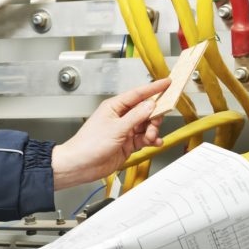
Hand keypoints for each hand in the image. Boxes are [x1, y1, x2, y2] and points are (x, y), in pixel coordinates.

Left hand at [50, 78, 170, 189]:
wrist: (81, 165)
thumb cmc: (89, 144)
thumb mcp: (116, 128)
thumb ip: (136, 117)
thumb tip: (150, 105)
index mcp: (114, 107)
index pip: (137, 94)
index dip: (153, 88)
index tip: (166, 83)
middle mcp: (120, 117)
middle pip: (145, 111)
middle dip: (154, 116)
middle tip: (156, 123)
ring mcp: (124, 131)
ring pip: (146, 126)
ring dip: (152, 131)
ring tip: (150, 137)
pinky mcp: (127, 144)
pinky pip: (144, 139)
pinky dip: (151, 140)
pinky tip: (154, 142)